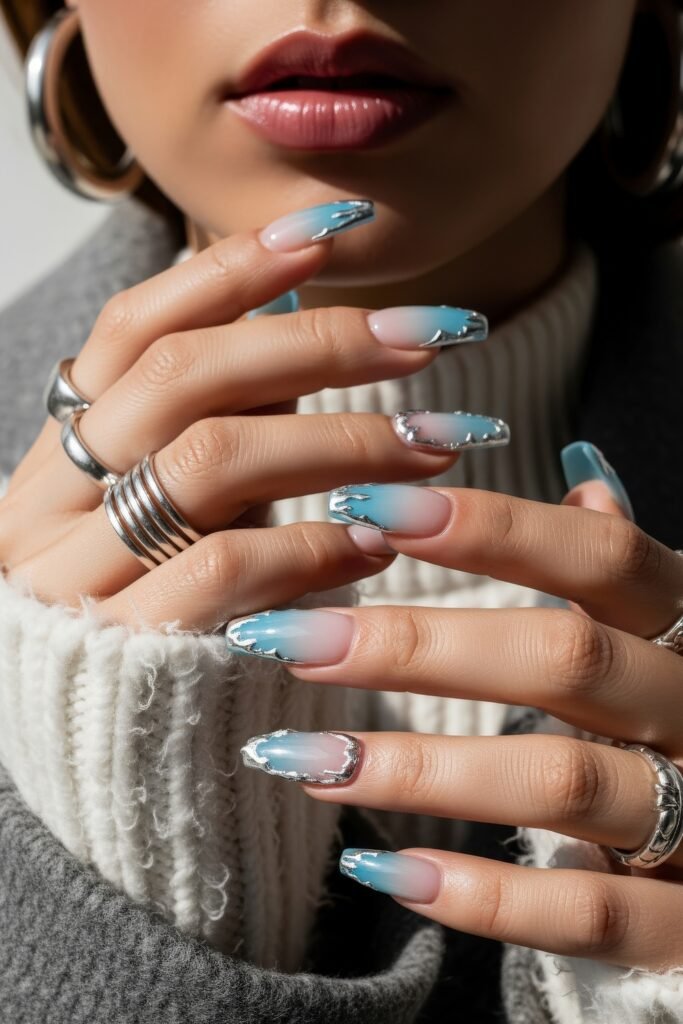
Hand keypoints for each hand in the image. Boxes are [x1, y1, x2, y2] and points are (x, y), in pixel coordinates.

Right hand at [0, 199, 489, 627]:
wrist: (108, 762)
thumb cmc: (156, 618)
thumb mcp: (171, 511)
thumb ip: (216, 428)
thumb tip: (311, 332)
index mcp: (59, 450)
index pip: (137, 326)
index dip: (234, 269)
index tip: (334, 230)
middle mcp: (49, 500)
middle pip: (184, 376)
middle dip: (320, 344)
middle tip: (430, 337)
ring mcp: (74, 575)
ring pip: (212, 460)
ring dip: (342, 441)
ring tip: (436, 440)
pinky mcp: (124, 649)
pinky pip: (227, 569)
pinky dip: (316, 545)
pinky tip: (380, 543)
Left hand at [230, 470, 682, 969]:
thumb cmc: (678, 720)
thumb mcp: (667, 631)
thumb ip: (619, 569)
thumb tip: (581, 475)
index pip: (601, 556)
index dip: (491, 525)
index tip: (368, 507)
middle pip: (564, 660)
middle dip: (416, 646)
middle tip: (292, 639)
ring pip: (560, 783)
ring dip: (419, 770)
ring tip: (303, 757)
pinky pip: (588, 914)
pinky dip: (480, 897)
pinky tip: (380, 868)